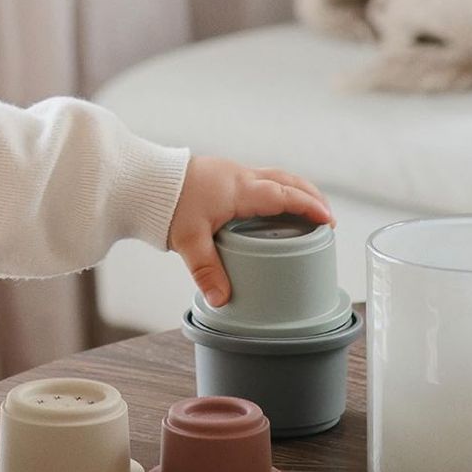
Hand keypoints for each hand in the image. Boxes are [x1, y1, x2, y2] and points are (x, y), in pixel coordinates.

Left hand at [169, 157, 334, 307]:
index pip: (284, 196)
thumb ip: (207, 271)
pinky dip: (276, 188)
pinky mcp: (222, 173)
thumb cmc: (166, 204)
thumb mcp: (189, 241)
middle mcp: (240, 176)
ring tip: (307, 208)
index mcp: (240, 190)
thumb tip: (223, 300)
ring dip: (295, 190)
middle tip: (326, 216)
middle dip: (310, 196)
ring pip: (274, 176)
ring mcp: (231, 172)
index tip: (329, 221)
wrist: (142, 179)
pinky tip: (272, 205)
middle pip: (287, 180)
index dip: (309, 207)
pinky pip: (260, 177)